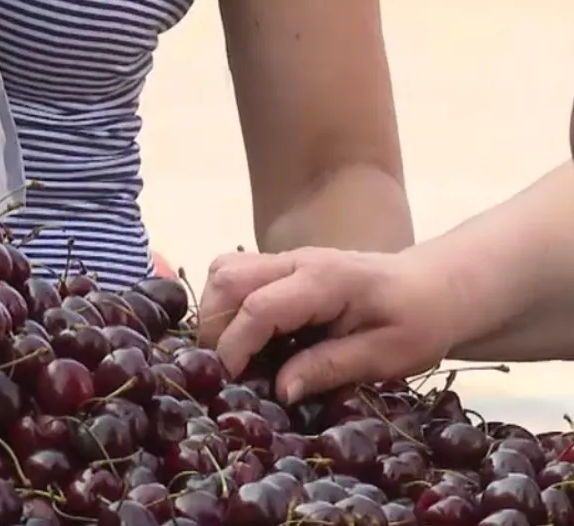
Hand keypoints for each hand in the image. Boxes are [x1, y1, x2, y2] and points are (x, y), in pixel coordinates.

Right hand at [197, 247, 459, 403]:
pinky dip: (227, 305)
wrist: (436, 286)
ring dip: (215, 311)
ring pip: (224, 271)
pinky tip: (246, 337)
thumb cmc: (419, 321)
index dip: (235, 346)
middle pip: (227, 278)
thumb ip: (332, 367)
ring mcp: (287, 259)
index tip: (230, 382)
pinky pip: (236, 275)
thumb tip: (281, 390)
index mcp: (325, 281)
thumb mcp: (388, 355)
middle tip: (225, 369)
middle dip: (213, 326)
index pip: (259, 307)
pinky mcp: (282, 267)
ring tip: (232, 353)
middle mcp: (296, 261)